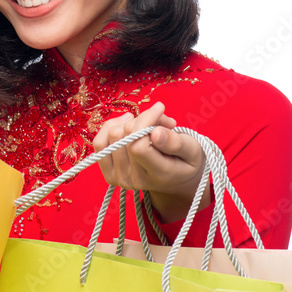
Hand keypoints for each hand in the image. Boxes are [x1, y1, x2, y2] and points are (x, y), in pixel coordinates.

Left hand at [91, 101, 209, 222]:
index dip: (145, 122)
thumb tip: (155, 133)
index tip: (160, 110)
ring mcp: (120, 179)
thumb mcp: (192, 150)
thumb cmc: (186, 161)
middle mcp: (135, 180)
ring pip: (111, 136)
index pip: (138, 146)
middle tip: (159, 119)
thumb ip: (176, 143)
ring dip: (128, 122)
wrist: (177, 179)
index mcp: (158, 175)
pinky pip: (99, 143)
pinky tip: (127, 124)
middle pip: (123, 137)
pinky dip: (112, 127)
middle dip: (141, 119)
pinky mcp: (109, 173)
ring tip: (146, 124)